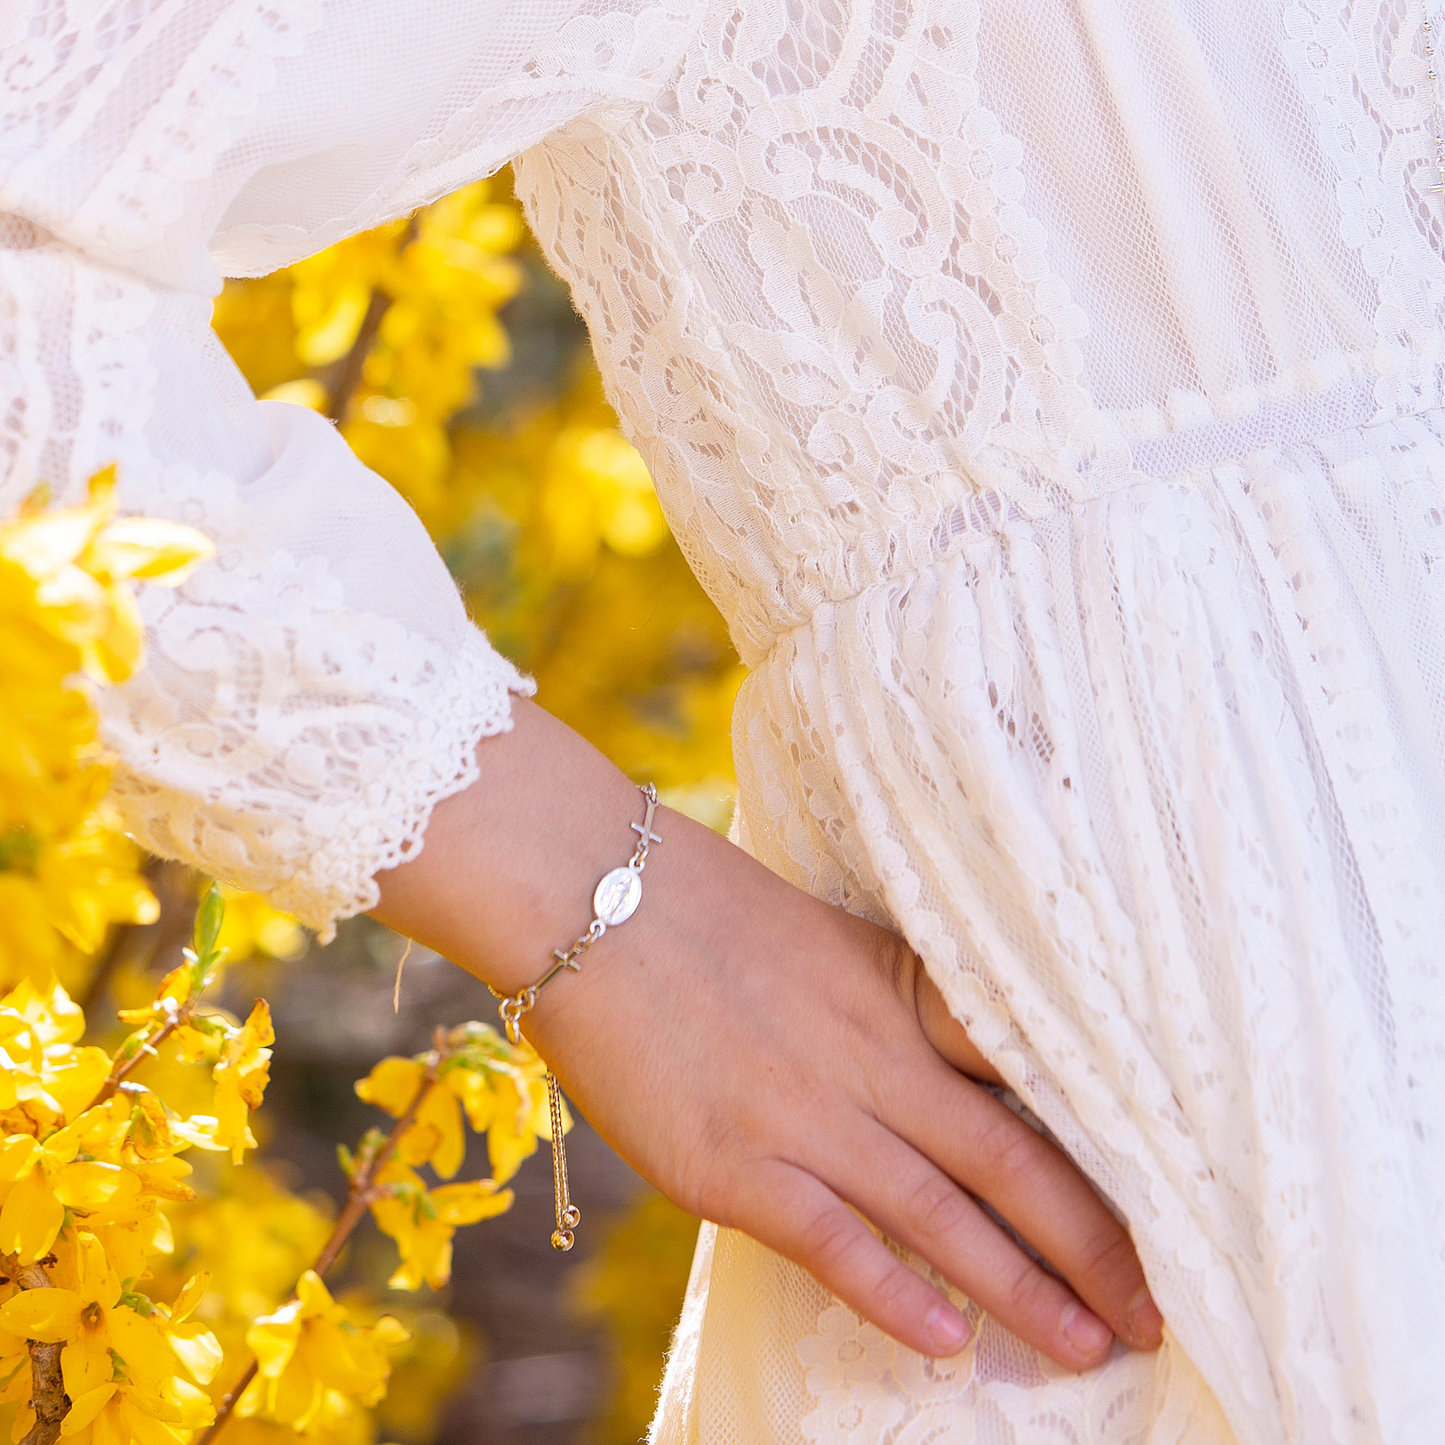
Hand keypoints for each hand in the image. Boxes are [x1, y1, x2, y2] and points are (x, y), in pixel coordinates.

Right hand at [373, 701, 1162, 1366]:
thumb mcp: (835, 939)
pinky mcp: (733, 1167)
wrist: (596, 901)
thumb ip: (903, 1002)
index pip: (1028, 1084)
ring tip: (1087, 1343)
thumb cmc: (709, 911)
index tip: (1164, 1200)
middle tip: (1155, 1310)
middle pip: (1010, 1163)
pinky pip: (832, 1242)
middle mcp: (872, 1061)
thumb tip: (968, 1060)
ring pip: (940, 1216)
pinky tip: (948, 1343)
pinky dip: (893, 1295)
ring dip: (1021, 1286)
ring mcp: (804, 1116)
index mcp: (901, 998)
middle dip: (1092, 1243)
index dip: (1101, 1149)